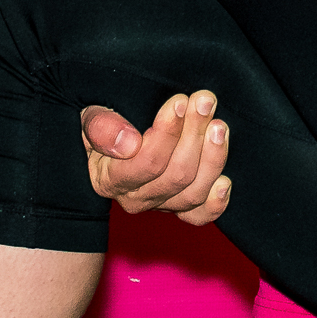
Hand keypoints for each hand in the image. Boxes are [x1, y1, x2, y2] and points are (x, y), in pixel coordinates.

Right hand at [81, 92, 233, 224]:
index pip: (146, 163)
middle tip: (204, 101)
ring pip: (192, 192)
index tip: (179, 101)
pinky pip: (200, 216)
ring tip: (218, 126)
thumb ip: (101, 127)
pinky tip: (225, 182)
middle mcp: (135, 199)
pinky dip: (216, 203)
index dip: (167, 133)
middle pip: (175, 175)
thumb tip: (128, 144)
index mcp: (109, 180)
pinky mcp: (180, 206)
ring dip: (212, 157)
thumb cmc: (104, 121)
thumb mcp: (91, 115)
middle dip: (194, 135)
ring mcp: (160, 205)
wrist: (112, 135)